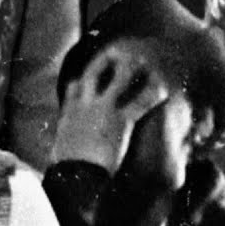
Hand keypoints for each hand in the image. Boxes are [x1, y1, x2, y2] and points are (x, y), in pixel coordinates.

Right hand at [50, 42, 168, 172]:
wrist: (75, 173)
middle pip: (94, 72)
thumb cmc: (67, 167)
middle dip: (105, 60)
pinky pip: (139, 103)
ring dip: (131, 68)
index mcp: (70, 111)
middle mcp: (84, 103)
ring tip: (142, 59)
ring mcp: (102, 109)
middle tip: (116, 52)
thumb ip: (67, 140)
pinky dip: (152, 95)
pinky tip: (163, 89)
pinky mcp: (119, 120)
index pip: (75, 86)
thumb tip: (63, 149)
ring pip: (118, 79)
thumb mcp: (61, 147)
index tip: (88, 74)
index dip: (83, 79)